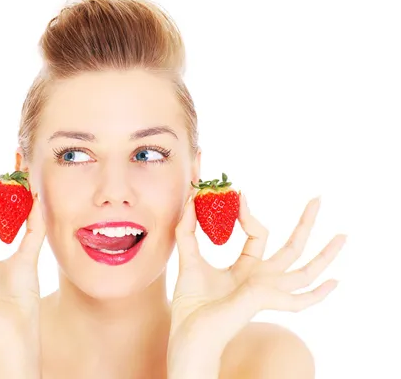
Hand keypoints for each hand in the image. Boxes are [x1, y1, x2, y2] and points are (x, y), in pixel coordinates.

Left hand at [167, 193, 344, 373]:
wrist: (188, 334)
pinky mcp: (264, 300)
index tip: (238, 195)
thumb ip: (187, 232)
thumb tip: (191, 201)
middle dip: (305, 224)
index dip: (249, 214)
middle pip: (291, 248)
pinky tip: (334, 283)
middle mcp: (262, 280)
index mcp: (247, 269)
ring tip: (343, 235)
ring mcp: (267, 292)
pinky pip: (297, 301)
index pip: (259, 235)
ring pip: (304, 271)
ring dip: (325, 254)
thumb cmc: (191, 305)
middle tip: (318, 198)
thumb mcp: (188, 260)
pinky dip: (317, 294)